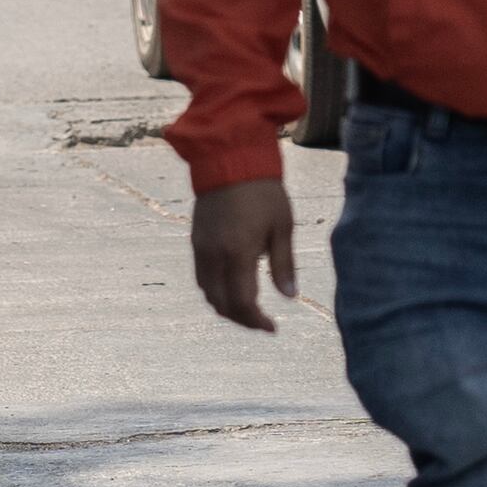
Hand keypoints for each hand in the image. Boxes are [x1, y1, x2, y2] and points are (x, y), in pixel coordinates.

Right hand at [190, 176, 300, 330]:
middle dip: (241, 319)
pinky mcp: (196, 240)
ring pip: (207, 293)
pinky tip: (232, 287)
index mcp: (238, 252)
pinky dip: (215, 291)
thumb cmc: (263, 191)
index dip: (256, 321)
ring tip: (248, 309)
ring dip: (226, 307)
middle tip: (262, 322)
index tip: (272, 327)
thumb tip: (290, 297)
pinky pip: (201, 277)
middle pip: (221, 304)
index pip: (242, 302)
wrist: (229, 158)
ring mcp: (201, 248)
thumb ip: (284, 264)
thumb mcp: (282, 226)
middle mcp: (214, 254)